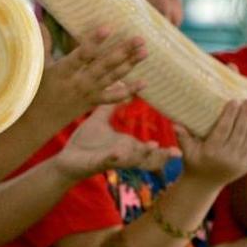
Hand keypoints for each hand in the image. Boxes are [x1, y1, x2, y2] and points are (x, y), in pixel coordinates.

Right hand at [36, 26, 145, 119]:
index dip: (94, 42)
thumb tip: (40, 20)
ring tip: (144, 52)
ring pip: (112, 78)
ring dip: (130, 65)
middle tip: (139, 38)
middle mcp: (78, 83)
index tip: (107, 28)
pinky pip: (114, 97)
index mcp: (63, 72)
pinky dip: (129, 91)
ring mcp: (88, 93)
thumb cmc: (36, 90)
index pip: (81, 55)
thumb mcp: (37, 67)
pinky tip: (144, 82)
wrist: (39, 121)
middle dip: (123, 51)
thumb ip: (43, 44)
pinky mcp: (93, 102)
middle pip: (104, 65)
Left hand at [54, 105, 175, 181]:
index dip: (163, 151)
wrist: (65, 158)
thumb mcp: (100, 120)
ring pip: (131, 159)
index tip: (180, 150)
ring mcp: (110, 158)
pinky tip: (118, 152)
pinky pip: (106, 160)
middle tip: (177, 153)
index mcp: (125, 145)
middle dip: (160, 157)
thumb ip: (112, 104)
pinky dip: (113, 157)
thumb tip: (122, 84)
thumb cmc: (85, 142)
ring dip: (141, 154)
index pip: (149, 150)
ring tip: (153, 146)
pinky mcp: (96, 162)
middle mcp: (122, 154)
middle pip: (146, 159)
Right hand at [175, 100, 246, 186]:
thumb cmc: (193, 163)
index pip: (223, 129)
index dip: (230, 114)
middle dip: (245, 115)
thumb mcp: (186, 151)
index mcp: (212, 152)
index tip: (234, 101)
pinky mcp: (246, 167)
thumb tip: (174, 123)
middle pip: (239, 132)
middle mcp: (227, 158)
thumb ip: (182, 137)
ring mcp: (238, 164)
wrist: (203, 185)